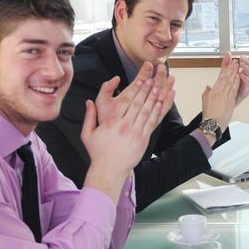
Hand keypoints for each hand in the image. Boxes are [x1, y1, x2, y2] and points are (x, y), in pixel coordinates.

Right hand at [81, 73, 175, 196]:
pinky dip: (157, 112)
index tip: (140, 78)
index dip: (134, 88)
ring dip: (153, 98)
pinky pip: (151, 123)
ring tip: (158, 87)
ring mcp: (134, 132)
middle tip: (153, 77)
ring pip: (146, 111)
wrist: (108, 170)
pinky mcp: (142, 139)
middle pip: (137, 102)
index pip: (125, 100)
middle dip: (145, 89)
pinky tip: (161, 104)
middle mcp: (124, 124)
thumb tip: (88, 102)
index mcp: (111, 121)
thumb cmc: (98, 152)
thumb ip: (89, 116)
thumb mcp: (87, 134)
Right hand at [200, 59, 241, 132]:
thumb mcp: (204, 101)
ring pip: (230, 82)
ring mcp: (225, 95)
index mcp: (213, 91)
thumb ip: (207, 92)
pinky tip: (239, 77)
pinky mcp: (230, 100)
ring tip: (238, 67)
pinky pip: (234, 89)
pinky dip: (236, 82)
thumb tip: (208, 87)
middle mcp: (219, 92)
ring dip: (235, 73)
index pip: (220, 77)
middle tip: (235, 62)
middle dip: (231, 69)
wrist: (212, 123)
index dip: (225, 70)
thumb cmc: (209, 114)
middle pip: (226, 77)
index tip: (229, 65)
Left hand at [225, 53, 248, 103]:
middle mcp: (245, 79)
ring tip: (242, 66)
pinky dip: (246, 80)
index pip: (247, 64)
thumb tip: (228, 53)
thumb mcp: (224, 73)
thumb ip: (226, 63)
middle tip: (242, 60)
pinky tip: (242, 76)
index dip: (246, 60)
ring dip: (247, 70)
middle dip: (247, 63)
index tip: (242, 56)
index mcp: (241, 73)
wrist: (222, 101)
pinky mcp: (245, 92)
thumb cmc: (225, 88)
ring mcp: (246, 85)